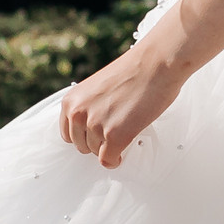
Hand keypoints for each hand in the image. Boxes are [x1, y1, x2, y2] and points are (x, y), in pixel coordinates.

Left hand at [59, 33, 187, 167]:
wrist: (156, 63)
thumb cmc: (134, 71)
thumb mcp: (98, 88)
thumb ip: (89, 107)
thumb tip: (92, 127)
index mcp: (72, 100)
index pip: (68, 133)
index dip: (85, 135)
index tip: (96, 135)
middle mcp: (78, 113)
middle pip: (81, 146)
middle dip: (98, 142)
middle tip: (114, 132)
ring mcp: (95, 125)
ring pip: (96, 153)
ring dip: (110, 147)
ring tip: (124, 132)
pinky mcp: (114, 135)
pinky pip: (108, 160)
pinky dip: (115, 160)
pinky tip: (123, 152)